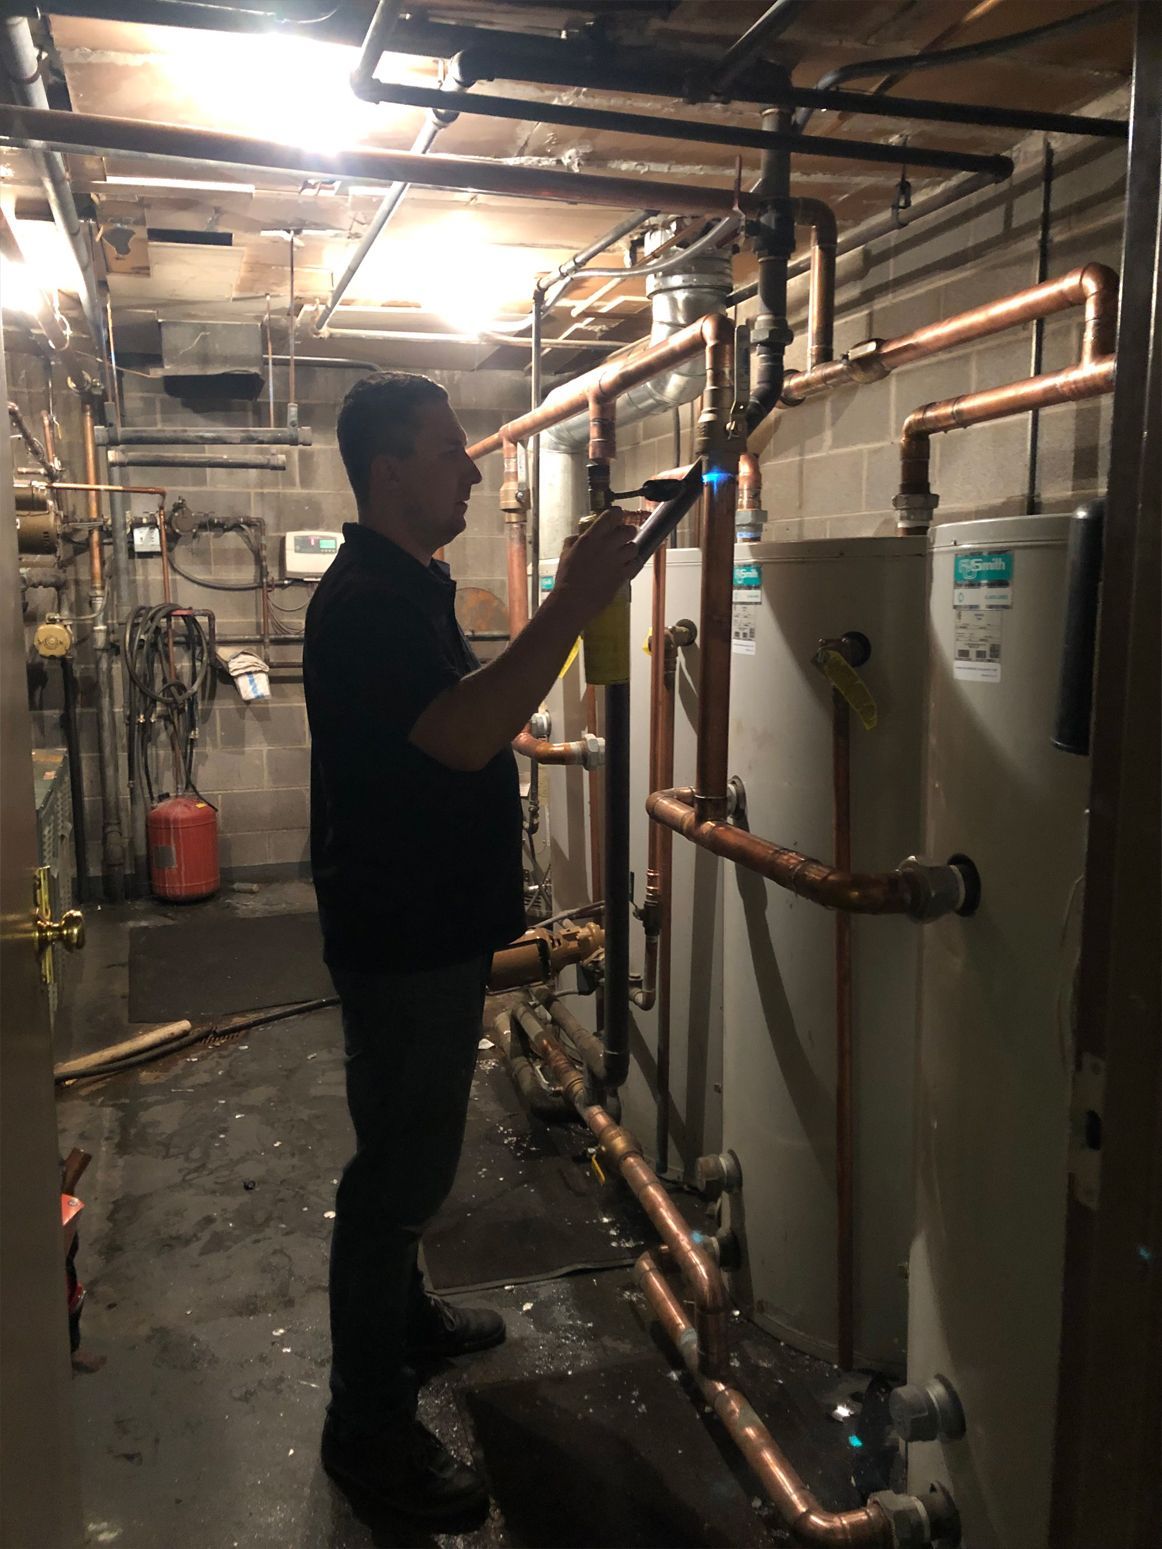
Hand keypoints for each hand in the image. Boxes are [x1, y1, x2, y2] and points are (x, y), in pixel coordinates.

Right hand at [551, 507, 637, 623]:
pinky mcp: (622, 574)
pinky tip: (628, 565)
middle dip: (627, 532)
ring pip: (634, 547)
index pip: (611, 515)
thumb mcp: (565, 554)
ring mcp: (616, 560)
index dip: (617, 514)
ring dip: (630, 549)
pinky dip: (635, 563)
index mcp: (590, 538)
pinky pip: (637, 563)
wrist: (572, 601)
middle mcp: (606, 546)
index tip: (617, 517)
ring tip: (624, 554)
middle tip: (624, 537)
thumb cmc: (566, 579)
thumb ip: (574, 541)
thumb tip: (579, 536)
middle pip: (628, 530)